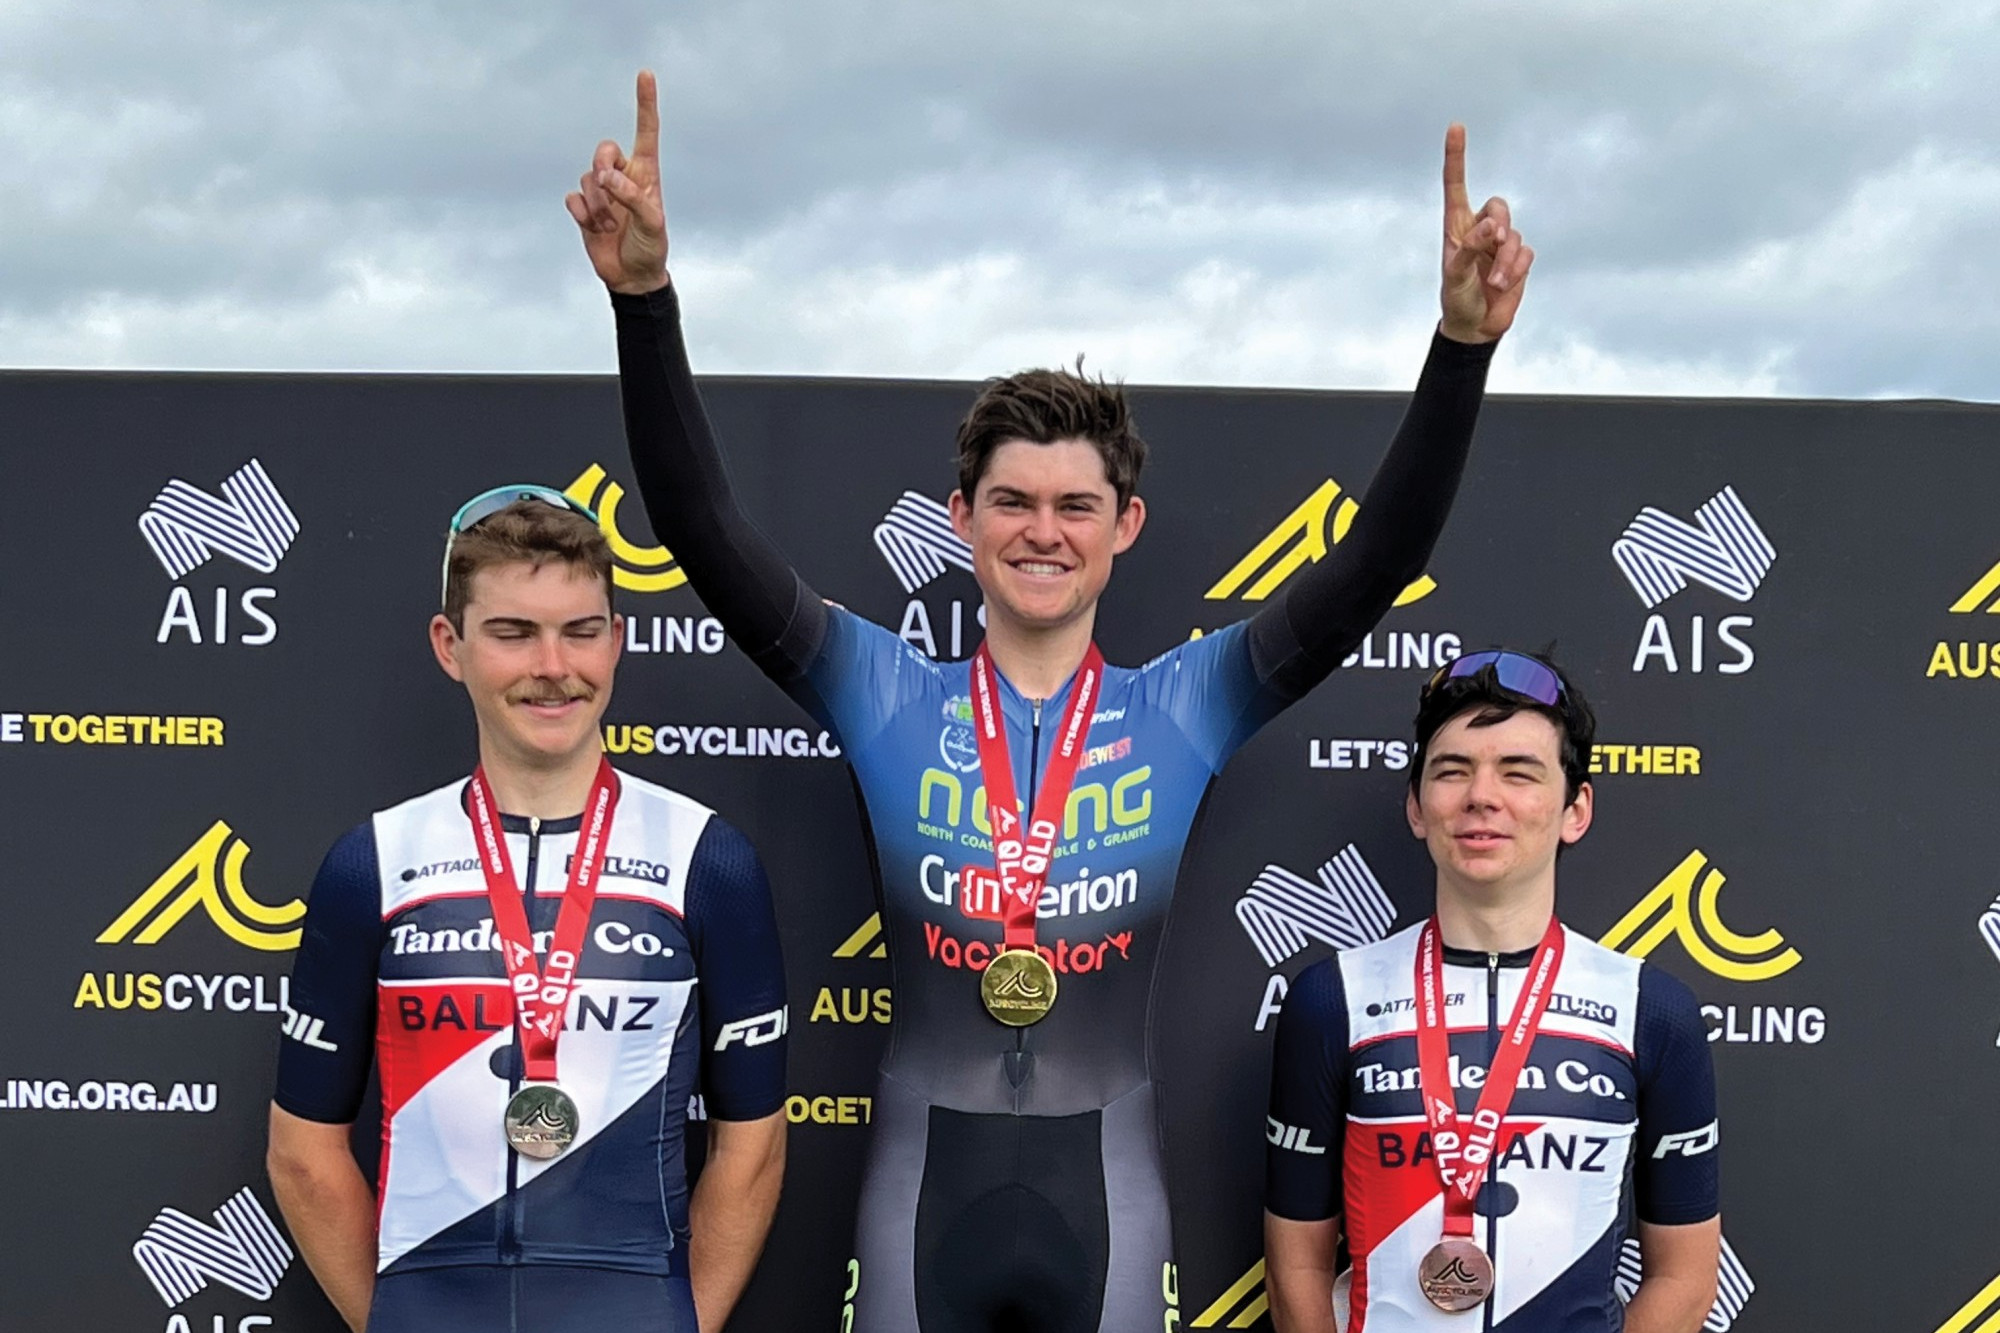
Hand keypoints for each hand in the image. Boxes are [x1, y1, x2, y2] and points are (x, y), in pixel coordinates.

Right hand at [567, 70, 669, 294]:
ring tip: (611, 225)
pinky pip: (572, 197)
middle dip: (603, 167)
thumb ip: (633, 196)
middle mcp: (623, 176)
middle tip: (610, 190)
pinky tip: (594, 227)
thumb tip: (605, 176)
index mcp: (646, 173)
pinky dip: (581, 212)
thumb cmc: (651, 247)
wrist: (632, 276)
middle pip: (604, 149)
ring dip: (598, 204)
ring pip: (587, 178)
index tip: (645, 74)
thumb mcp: (652, 223)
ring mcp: (602, 192)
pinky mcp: (584, 208)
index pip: (646, 131)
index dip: (645, 103)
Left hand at [1438, 124, 1532, 343]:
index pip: (1455, 186)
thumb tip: (1490, 227)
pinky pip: (1526, 253)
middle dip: (1499, 224)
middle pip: (1498, 206)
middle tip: (1493, 242)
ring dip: (1506, 259)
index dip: (1456, 157)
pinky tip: (1504, 285)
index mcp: (1456, 228)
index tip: (1456, 127)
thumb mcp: (1453, 276)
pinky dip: (1516, 269)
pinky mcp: (1519, 260)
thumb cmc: (1456, 299)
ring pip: (1514, 233)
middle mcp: (1480, 230)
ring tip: (1495, 282)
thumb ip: (1468, 249)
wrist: (1475, 326)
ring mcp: (1501, 244)